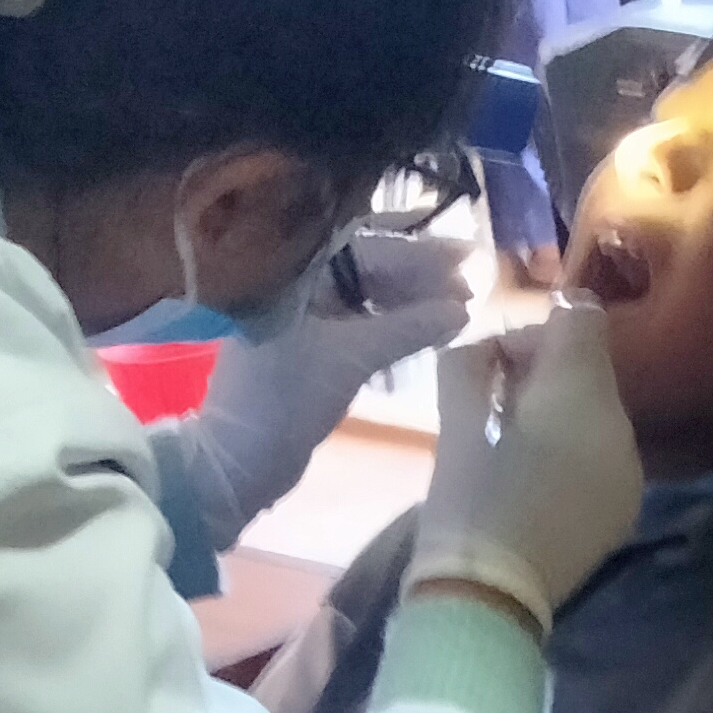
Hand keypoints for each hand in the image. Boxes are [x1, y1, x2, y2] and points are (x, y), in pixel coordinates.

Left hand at [160, 232, 472, 553]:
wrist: (240, 464)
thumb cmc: (286, 401)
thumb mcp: (352, 358)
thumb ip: (408, 328)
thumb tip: (462, 310)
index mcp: (290, 271)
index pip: (365, 248)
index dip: (419, 255)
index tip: (464, 259)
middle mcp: (292, 283)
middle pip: (367, 268)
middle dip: (421, 277)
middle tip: (473, 281)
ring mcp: (297, 316)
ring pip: (365, 297)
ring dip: (411, 303)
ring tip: (459, 307)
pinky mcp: (305, 347)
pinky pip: (356, 323)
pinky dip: (390, 326)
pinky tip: (427, 330)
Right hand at [409, 295, 644, 632]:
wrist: (489, 598)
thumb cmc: (465, 502)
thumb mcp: (454, 421)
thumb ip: (470, 363)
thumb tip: (485, 345)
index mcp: (579, 393)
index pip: (581, 318)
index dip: (534, 330)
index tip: (496, 367)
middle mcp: (620, 423)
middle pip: (590, 366)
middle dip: (542, 374)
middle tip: (492, 408)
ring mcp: (630, 468)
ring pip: (598, 411)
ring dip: (559, 414)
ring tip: (511, 448)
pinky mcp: (626, 506)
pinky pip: (604, 453)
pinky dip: (575, 452)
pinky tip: (536, 481)